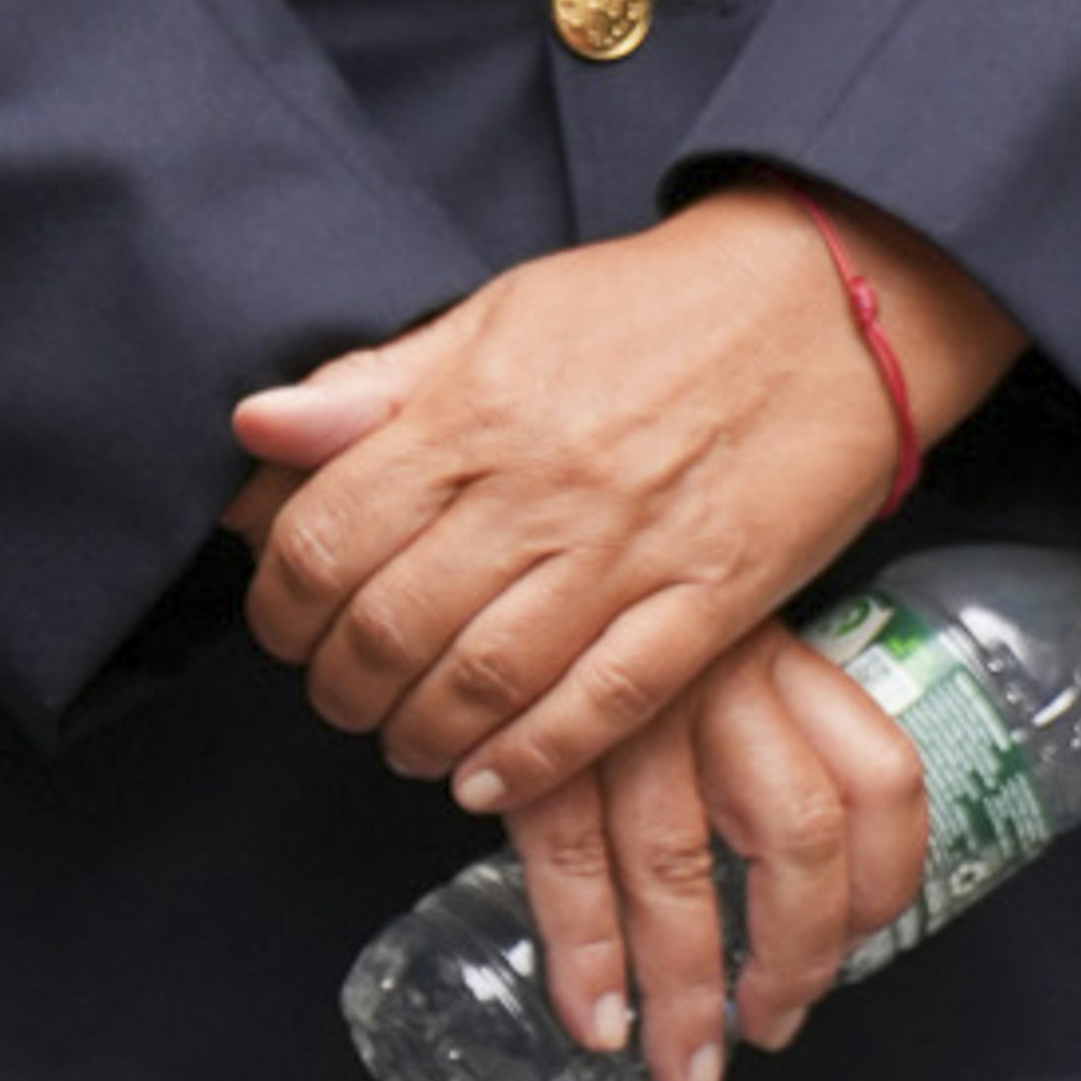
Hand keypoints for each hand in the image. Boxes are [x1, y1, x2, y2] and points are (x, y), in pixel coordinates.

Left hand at [228, 187, 1017, 810]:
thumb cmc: (650, 308)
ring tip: (403, 741)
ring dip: (421, 732)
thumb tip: (256, 425)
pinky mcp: (713, 598)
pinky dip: (534, 756)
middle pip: (392, 623)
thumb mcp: (497, 314)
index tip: (283, 626)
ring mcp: (630, 547)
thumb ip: (376, 385)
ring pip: (487, 678)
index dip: (280, 603)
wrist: (824, 300)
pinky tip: (487, 780)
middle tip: (338, 699)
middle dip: (341, 686)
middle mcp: (542, 484)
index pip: (326, 534)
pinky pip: (608, 701)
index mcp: (475, 407)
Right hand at [500, 620, 936, 1080]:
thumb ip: (761, 722)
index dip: (886, 881)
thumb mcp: (708, 635)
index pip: (881, 776)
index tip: (860, 943)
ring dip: (684, 991)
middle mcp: (718, 678)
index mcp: (781, 655)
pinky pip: (570, 862)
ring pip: (679, 868)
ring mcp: (626, 709)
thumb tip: (813, 870)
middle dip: (792, 961)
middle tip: (771, 1024)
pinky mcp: (537, 734)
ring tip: (683, 1064)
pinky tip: (595, 1017)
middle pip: (797, 838)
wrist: (504, 536)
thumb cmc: (611, 604)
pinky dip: (584, 956)